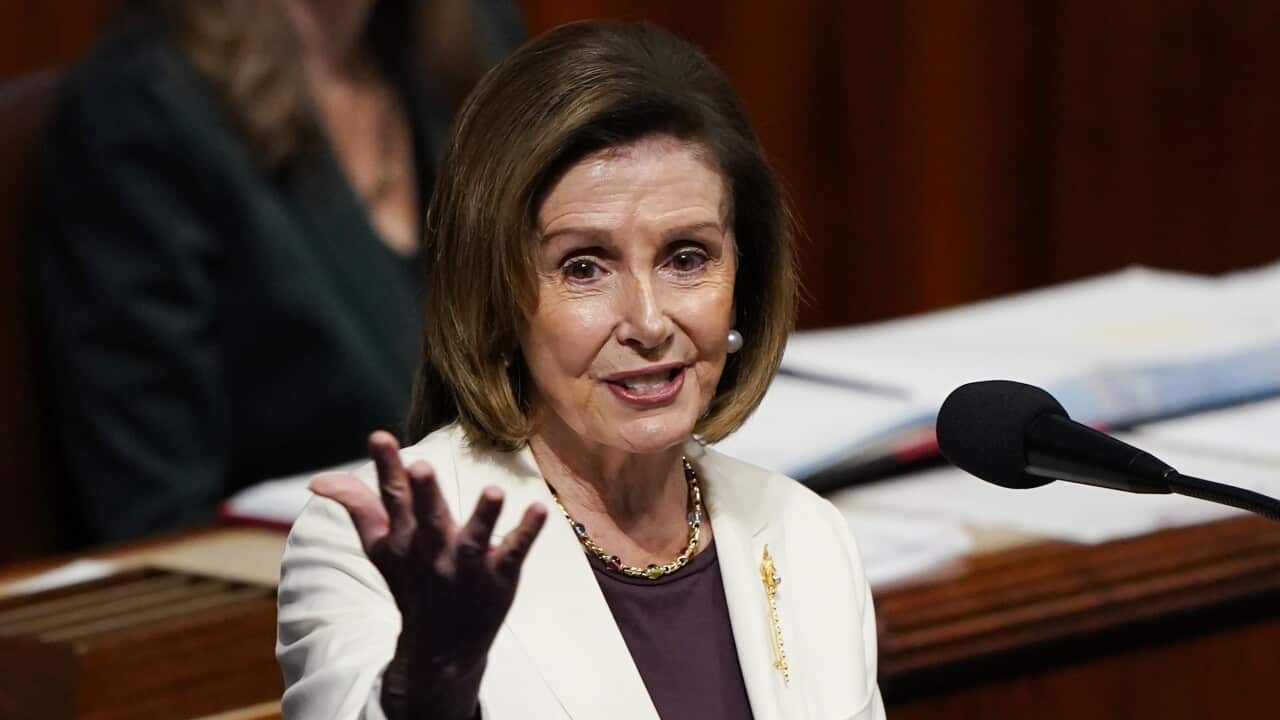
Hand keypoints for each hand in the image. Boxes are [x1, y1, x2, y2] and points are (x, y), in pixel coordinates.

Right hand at [310, 431, 546, 719]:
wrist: (442, 648)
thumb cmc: (412, 583)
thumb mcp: (381, 548)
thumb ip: (358, 507)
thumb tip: (317, 480)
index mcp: (404, 538)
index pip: (392, 497)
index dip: (386, 465)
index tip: (380, 436)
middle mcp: (433, 551)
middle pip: (428, 517)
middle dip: (423, 494)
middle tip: (420, 466)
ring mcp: (468, 566)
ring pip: (476, 537)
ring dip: (484, 515)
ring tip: (494, 491)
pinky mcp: (500, 576)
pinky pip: (515, 551)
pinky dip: (526, 532)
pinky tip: (540, 509)